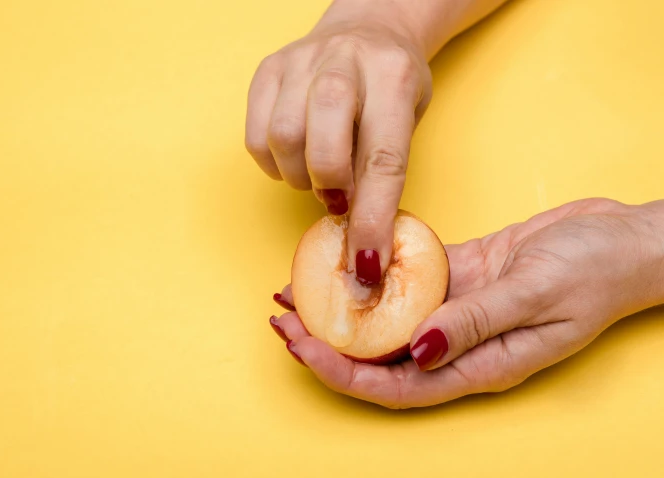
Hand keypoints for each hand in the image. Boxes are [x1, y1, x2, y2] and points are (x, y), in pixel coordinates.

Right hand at [245, 5, 431, 282]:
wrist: (368, 29)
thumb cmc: (391, 87)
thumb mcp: (408, 120)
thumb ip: (383, 172)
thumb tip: (364, 245)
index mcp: (393, 76)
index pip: (382, 160)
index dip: (372, 219)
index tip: (367, 262)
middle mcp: (344, 61)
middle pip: (322, 143)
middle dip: (329, 186)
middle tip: (340, 197)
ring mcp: (300, 61)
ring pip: (282, 140)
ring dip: (301, 177)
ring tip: (321, 173)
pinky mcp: (267, 70)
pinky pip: (255, 137)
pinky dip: (275, 164)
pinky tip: (297, 157)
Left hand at [270, 198, 663, 407]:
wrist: (625, 241)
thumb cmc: (595, 271)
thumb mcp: (538, 294)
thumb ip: (477, 322)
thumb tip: (417, 350)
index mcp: (481, 365)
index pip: (397, 385)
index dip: (344, 372)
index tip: (301, 347)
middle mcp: (461, 344)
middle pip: (381, 356)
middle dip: (328, 343)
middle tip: (283, 319)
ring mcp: (460, 311)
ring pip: (389, 318)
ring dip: (344, 307)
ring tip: (298, 289)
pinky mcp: (462, 276)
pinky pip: (409, 279)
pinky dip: (375, 273)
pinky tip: (346, 259)